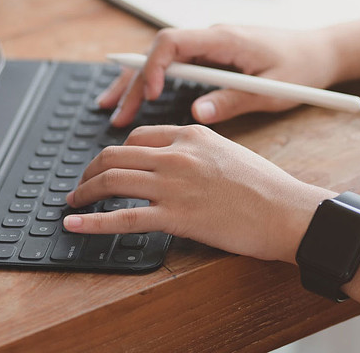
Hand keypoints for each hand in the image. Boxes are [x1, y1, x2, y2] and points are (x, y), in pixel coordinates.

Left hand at [62, 124, 332, 262]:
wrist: (287, 212)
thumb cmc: (265, 188)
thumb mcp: (228, 152)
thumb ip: (196, 151)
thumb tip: (172, 161)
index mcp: (191, 134)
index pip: (139, 136)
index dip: (116, 152)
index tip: (107, 165)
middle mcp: (177, 155)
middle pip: (116, 155)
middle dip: (90, 170)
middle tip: (81, 184)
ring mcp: (174, 185)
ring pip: (112, 181)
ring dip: (84, 192)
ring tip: (72, 203)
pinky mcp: (176, 217)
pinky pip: (122, 218)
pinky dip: (92, 222)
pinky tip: (74, 225)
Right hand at [99, 25, 338, 126]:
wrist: (322, 51)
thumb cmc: (302, 68)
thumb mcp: (272, 91)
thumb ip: (234, 100)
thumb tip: (196, 114)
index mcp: (223, 38)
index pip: (172, 42)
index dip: (154, 67)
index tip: (151, 95)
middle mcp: (210, 37)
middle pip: (157, 52)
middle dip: (133, 82)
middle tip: (114, 113)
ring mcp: (208, 45)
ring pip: (160, 59)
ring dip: (135, 82)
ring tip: (111, 108)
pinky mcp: (211, 56)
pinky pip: (173, 65)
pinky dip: (152, 81)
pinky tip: (136, 100)